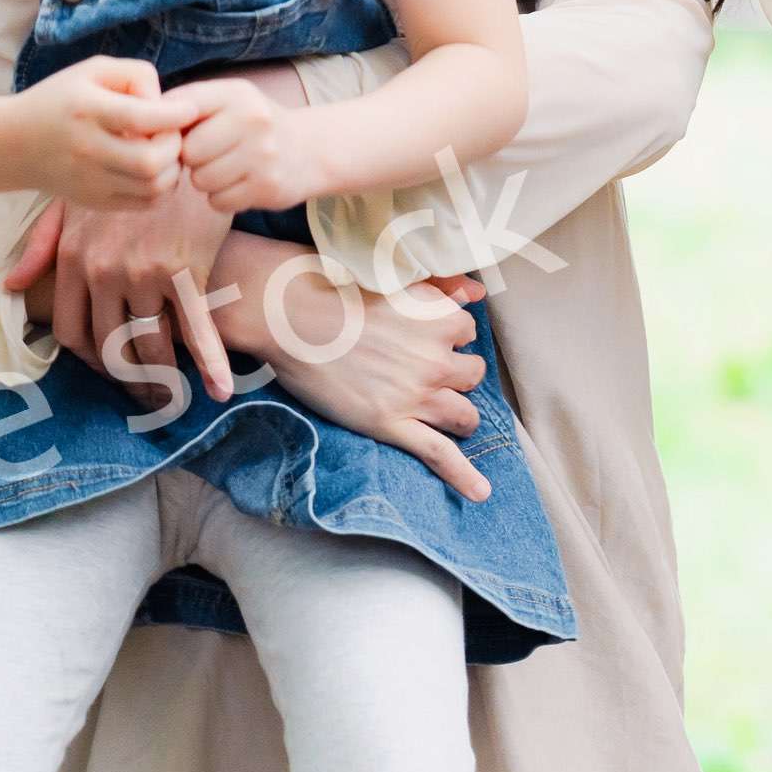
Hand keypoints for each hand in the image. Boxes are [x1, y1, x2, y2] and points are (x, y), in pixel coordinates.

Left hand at [5, 175, 240, 403]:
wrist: (180, 142)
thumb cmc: (124, 168)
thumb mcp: (74, 200)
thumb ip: (42, 245)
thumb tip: (10, 285)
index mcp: (73, 258)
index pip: (71, 331)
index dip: (90, 360)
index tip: (108, 369)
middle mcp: (104, 272)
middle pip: (111, 347)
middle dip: (129, 379)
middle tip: (146, 396)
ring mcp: (146, 274)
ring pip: (152, 345)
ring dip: (164, 378)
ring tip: (174, 395)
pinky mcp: (186, 270)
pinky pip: (196, 328)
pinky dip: (209, 363)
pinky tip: (218, 389)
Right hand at [21, 55, 184, 211]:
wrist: (13, 144)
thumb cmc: (61, 99)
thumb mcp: (92, 70)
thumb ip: (135, 74)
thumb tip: (165, 103)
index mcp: (86, 111)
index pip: (140, 118)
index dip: (174, 115)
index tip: (190, 109)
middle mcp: (86, 149)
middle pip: (150, 161)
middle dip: (175, 146)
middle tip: (171, 133)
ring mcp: (89, 181)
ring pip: (152, 187)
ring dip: (172, 169)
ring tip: (164, 151)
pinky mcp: (94, 201)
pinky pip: (144, 204)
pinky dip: (161, 188)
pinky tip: (154, 170)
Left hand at [173, 75, 332, 219]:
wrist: (310, 150)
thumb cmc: (251, 125)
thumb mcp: (226, 100)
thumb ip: (186, 104)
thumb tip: (140, 124)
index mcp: (237, 93)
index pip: (179, 112)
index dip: (173, 129)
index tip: (183, 133)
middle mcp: (254, 119)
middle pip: (188, 152)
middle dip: (192, 158)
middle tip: (210, 155)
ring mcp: (264, 154)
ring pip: (201, 180)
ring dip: (206, 180)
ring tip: (225, 168)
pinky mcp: (268, 187)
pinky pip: (218, 202)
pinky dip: (222, 198)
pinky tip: (238, 184)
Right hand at [248, 249, 496, 502]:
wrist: (291, 316)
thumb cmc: (338, 291)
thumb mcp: (397, 278)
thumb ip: (442, 286)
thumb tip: (476, 295)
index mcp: (442, 319)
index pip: (468, 335)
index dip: (447, 339)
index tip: (424, 338)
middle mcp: (438, 358)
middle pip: (471, 377)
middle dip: (454, 377)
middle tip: (423, 372)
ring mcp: (417, 395)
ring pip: (464, 416)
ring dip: (458, 415)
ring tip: (441, 414)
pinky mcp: (391, 424)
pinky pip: (439, 455)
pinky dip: (462, 476)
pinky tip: (480, 493)